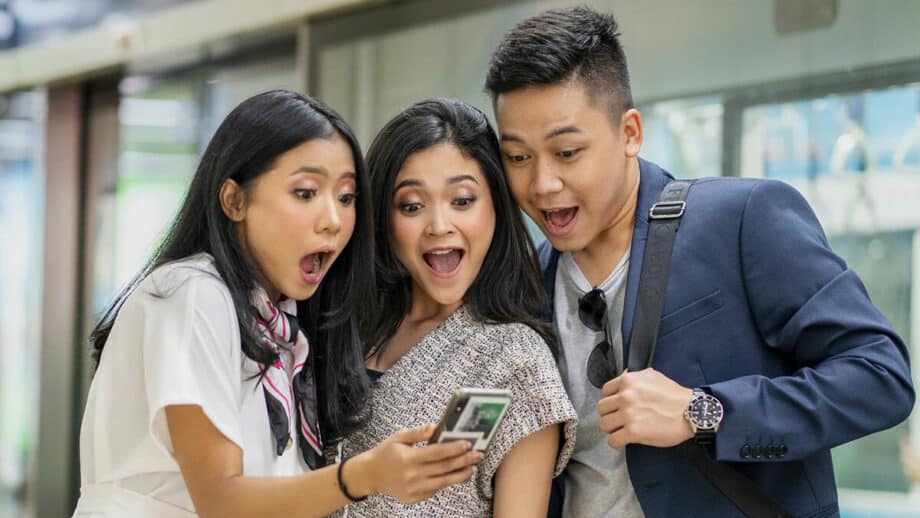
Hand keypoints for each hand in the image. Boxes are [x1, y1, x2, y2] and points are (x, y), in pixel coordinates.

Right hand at [354, 424, 481, 503]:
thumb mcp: (399, 437)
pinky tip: (456, 475)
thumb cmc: (386, 453)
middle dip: (463, 461)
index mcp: (408, 458)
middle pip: (444, 468)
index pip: (436, 453)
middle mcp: (411, 475)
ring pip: (443, 482)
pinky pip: (434, 490)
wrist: (371, 475)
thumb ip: (418, 433)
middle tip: (478, 455)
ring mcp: (413, 489)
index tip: (467, 444)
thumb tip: (436, 427)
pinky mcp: (414, 498)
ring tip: (472, 468)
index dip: (454, 448)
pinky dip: (446, 482)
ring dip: (460, 475)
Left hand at [598, 368, 694, 447]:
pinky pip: (612, 440)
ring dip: (612, 429)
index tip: (617, 405)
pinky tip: (624, 440)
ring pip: (604, 424)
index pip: (605, 391)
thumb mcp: (652, 376)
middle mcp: (626, 396)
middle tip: (619, 419)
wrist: (692, 412)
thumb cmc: (675, 396)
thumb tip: (623, 377)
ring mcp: (628, 414)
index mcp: (628, 381)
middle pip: (602, 408)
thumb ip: (634, 377)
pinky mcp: (634, 432)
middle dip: (610, 414)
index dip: (611, 399)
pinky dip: (617, 441)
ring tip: (621, 430)